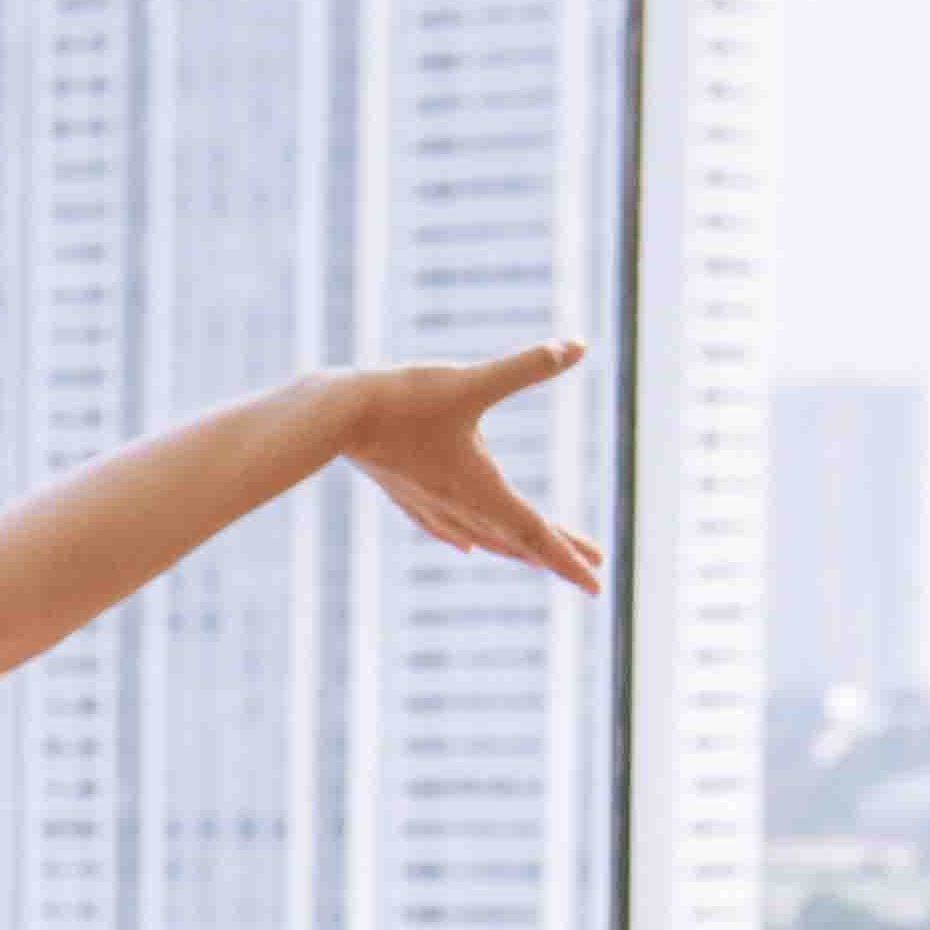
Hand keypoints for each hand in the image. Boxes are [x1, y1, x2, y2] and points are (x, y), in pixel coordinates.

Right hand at [339, 342, 606, 594]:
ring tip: (538, 560)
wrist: (334, 417)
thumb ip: (528, 366)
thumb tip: (579, 345)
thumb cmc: (403, 400)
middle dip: (556, 554)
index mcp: (481, 487)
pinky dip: (466, 540)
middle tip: (591, 568)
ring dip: (515, 551)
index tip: (595, 585)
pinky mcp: (406, 492)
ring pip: (483, 538)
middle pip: (516, 539)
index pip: (536, 532)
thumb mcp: (472, 381)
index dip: (569, 558)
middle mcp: (458, 504)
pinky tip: (466, 547)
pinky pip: (444, 528)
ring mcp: (429, 502)